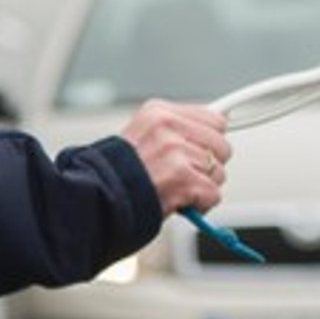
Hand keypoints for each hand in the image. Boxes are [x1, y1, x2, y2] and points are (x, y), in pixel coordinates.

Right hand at [117, 98, 231, 217]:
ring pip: (219, 173)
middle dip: (208, 165)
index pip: (215, 120)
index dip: (208, 142)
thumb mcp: (142, 135)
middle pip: (221, 146)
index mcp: (158, 113)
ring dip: (202, 187)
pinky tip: (179, 202)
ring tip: (175, 189)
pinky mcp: (182, 178)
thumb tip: (214, 131)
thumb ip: (176, 131)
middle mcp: (168, 128)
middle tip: (183, 175)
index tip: (200, 152)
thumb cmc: (118, 174)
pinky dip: (200, 205)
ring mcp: (175, 153)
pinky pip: (213, 194)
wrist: (98, 199)